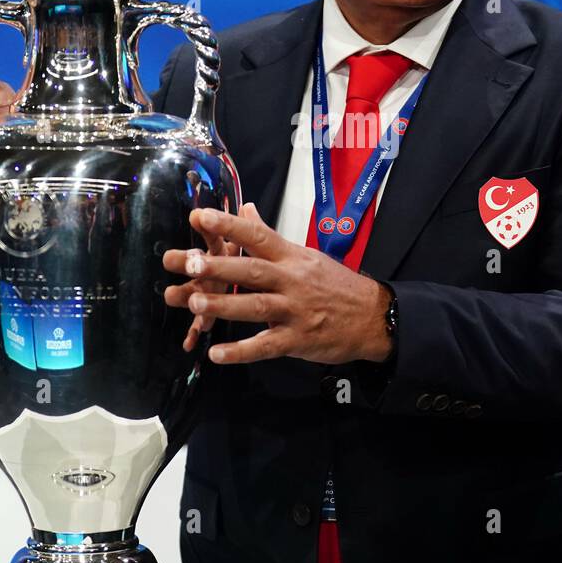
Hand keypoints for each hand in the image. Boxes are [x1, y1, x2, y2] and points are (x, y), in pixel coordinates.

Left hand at [161, 204, 392, 365]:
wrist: (373, 317)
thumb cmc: (335, 285)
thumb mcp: (305, 255)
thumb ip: (270, 236)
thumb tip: (246, 208)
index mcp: (292, 257)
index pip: (259, 237)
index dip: (230, 226)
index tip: (200, 217)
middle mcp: (293, 281)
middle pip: (252, 272)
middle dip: (218, 268)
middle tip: (188, 263)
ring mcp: (295, 311)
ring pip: (256, 307)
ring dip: (224, 306)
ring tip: (194, 303)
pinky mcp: (298, 340)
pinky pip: (266, 347)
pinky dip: (241, 351)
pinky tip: (216, 354)